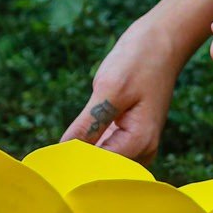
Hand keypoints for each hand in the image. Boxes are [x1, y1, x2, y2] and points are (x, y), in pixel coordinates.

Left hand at [61, 14, 186, 161]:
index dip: (73, 168)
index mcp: (140, 141)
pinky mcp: (132, 136)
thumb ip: (88, 124)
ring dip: (83, 159)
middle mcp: (144, 150)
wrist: (165, 40)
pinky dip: (91, 148)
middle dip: (77, 168)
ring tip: (58, 156)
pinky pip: (107, 151)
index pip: (99, 169)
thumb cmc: (140, 60)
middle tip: (48, 163)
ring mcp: (140, 145)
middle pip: (103, 172)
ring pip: (104, 164)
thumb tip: (63, 152)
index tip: (48, 166)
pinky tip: (74, 142)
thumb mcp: (109, 88)